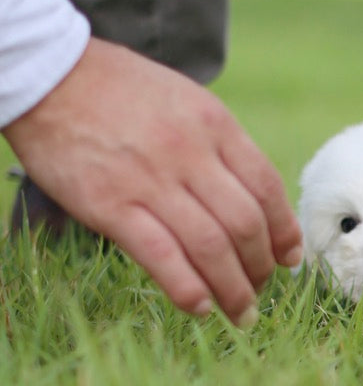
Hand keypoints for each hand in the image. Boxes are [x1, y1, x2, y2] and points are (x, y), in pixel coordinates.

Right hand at [3, 38, 302, 323]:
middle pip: (246, 224)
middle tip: (261, 288)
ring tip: (240, 310)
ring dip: (233, 288)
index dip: (284, 231)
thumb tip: (252, 197)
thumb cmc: (121, 89)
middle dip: (261, 267)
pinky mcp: (110, 206)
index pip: (267, 188)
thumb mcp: (187, 101)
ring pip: (211, 247)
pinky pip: (162, 256)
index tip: (289, 257)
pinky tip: (200, 307)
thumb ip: (219, 145)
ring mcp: (150, 181)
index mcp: (216, 125)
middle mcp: (191, 154)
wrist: (50, 75)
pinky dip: (188, 288)